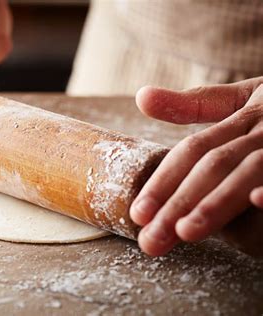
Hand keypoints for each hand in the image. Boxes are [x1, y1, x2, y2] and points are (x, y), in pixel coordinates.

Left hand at [131, 77, 262, 255]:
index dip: (164, 180)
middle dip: (179, 202)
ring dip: (219, 202)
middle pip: (214, 165)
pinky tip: (259, 200)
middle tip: (151, 239)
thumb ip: (195, 103)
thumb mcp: (244, 99)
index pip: (193, 151)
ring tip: (186, 230)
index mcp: (245, 117)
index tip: (137, 213)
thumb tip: (141, 97)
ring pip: (249, 170)